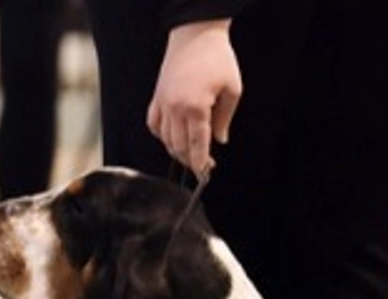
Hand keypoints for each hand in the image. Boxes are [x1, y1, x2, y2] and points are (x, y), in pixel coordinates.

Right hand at [147, 20, 241, 176]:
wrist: (195, 33)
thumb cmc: (217, 58)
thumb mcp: (232, 90)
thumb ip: (225, 119)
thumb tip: (219, 141)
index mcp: (195, 108)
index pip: (197, 146)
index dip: (200, 165)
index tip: (204, 176)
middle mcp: (175, 107)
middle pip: (179, 146)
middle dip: (191, 161)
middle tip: (204, 167)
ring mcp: (163, 102)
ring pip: (166, 139)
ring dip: (177, 151)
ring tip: (191, 155)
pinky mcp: (157, 95)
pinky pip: (154, 124)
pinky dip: (162, 136)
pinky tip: (172, 139)